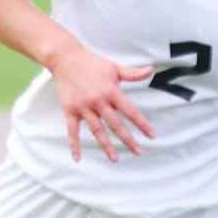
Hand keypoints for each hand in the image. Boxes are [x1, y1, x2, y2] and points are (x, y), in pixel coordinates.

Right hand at [48, 41, 155, 162]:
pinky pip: (72, 131)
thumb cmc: (93, 64)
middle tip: (138, 152)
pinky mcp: (70, 111)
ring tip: (115, 159)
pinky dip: (74, 145)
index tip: (152, 136)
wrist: (65, 59)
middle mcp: (98, 101)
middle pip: (116, 125)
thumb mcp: (114, 68)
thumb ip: (133, 74)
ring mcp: (83, 108)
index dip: (142, 124)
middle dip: (128, 140)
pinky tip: (78, 158)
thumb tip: (151, 70)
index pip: (131, 111)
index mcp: (111, 92)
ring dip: (106, 146)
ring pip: (97, 131)